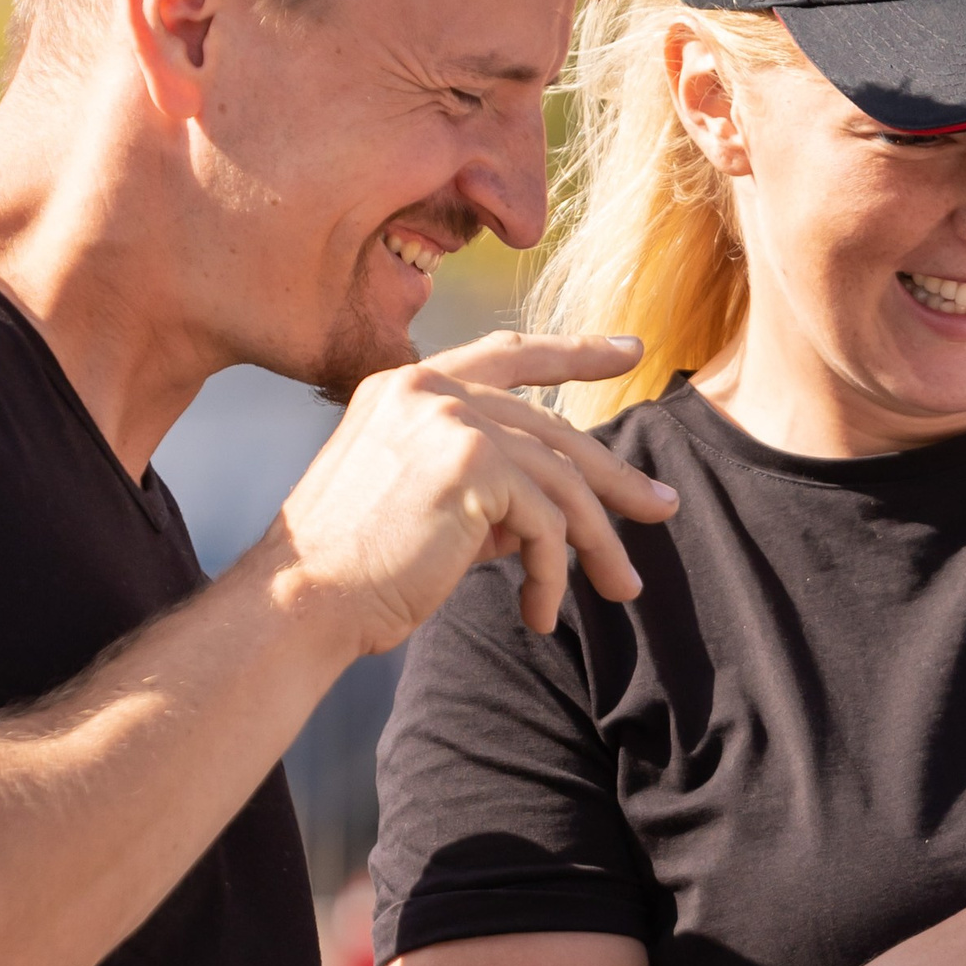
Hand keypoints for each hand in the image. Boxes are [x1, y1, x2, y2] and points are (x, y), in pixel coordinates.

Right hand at [271, 332, 679, 650]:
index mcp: (406, 388)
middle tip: (662, 506)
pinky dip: (554, 574)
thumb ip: (483, 491)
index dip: (574, 352)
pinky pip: (546, 523)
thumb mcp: (422, 509)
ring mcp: (452, 420)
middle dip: (613, 476)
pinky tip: (540, 613)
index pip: (507, 355)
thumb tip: (550, 513)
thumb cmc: (351, 570)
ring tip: (620, 587)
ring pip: (560, 480)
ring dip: (596, 542)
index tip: (629, 352)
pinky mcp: (474, 465)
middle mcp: (429, 390)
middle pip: (552, 427)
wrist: (302, 601)